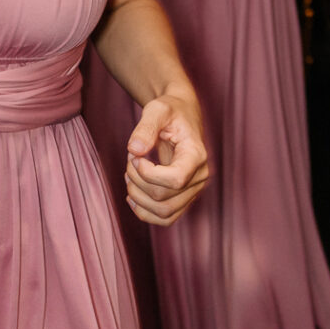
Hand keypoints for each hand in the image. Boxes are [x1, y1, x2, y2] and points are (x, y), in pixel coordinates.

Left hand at [124, 92, 208, 224]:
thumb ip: (145, 127)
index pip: (176, 179)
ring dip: (138, 197)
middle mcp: (199, 177)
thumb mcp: (157, 109)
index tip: (136, 156)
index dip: (148, 173)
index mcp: (196, 154)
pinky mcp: (183, 198)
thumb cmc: (170, 111)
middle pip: (164, 199)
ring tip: (130, 174)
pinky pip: (165, 218)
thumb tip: (134, 150)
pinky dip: (144, 212)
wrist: (180, 116)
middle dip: (137, 181)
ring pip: (164, 213)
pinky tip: (132, 195)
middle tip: (131, 158)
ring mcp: (193, 190)